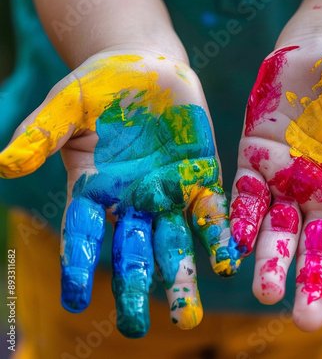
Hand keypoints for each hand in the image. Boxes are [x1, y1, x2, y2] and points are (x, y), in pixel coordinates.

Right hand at [0, 51, 239, 336]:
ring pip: (175, 240)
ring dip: (182, 275)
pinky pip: (211, 209)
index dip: (78, 264)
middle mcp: (134, 198)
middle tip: (134, 328)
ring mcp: (170, 189)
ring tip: (188, 316)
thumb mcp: (66, 104)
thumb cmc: (101, 84)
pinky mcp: (201, 174)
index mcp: (95, 187)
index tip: (76, 300)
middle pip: (133, 249)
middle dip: (135, 285)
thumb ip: (41, 133)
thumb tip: (4, 165)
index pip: (83, 233)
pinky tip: (227, 259)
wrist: (147, 66)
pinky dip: (218, 234)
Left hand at [230, 33, 321, 330]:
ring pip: (276, 226)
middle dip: (310, 280)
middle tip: (305, 321)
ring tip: (264, 293)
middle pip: (317, 243)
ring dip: (269, 258)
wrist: (320, 51)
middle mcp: (321, 190)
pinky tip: (232, 242)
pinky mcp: (255, 157)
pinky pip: (244, 194)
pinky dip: (238, 217)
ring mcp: (286, 177)